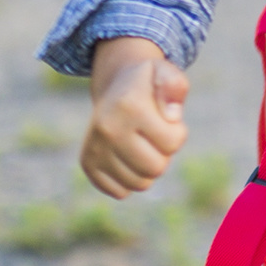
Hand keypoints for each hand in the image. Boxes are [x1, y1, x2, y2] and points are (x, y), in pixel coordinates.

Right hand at [81, 37, 188, 197]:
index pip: (172, 143)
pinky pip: (121, 192)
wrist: (116, 85)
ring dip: (148, 168)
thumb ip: (175, 87)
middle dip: (164, 154)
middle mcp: (106, 129)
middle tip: (154, 135)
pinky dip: (130, 179)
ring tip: (141, 144)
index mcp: (128, 106)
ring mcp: (94, 148)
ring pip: (140, 184)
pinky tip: (127, 156)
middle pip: (156, 168)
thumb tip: (172, 116)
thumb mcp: (166, 73)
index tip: (167, 120)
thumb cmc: (149, 84)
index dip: (177, 133)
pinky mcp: (88, 164)